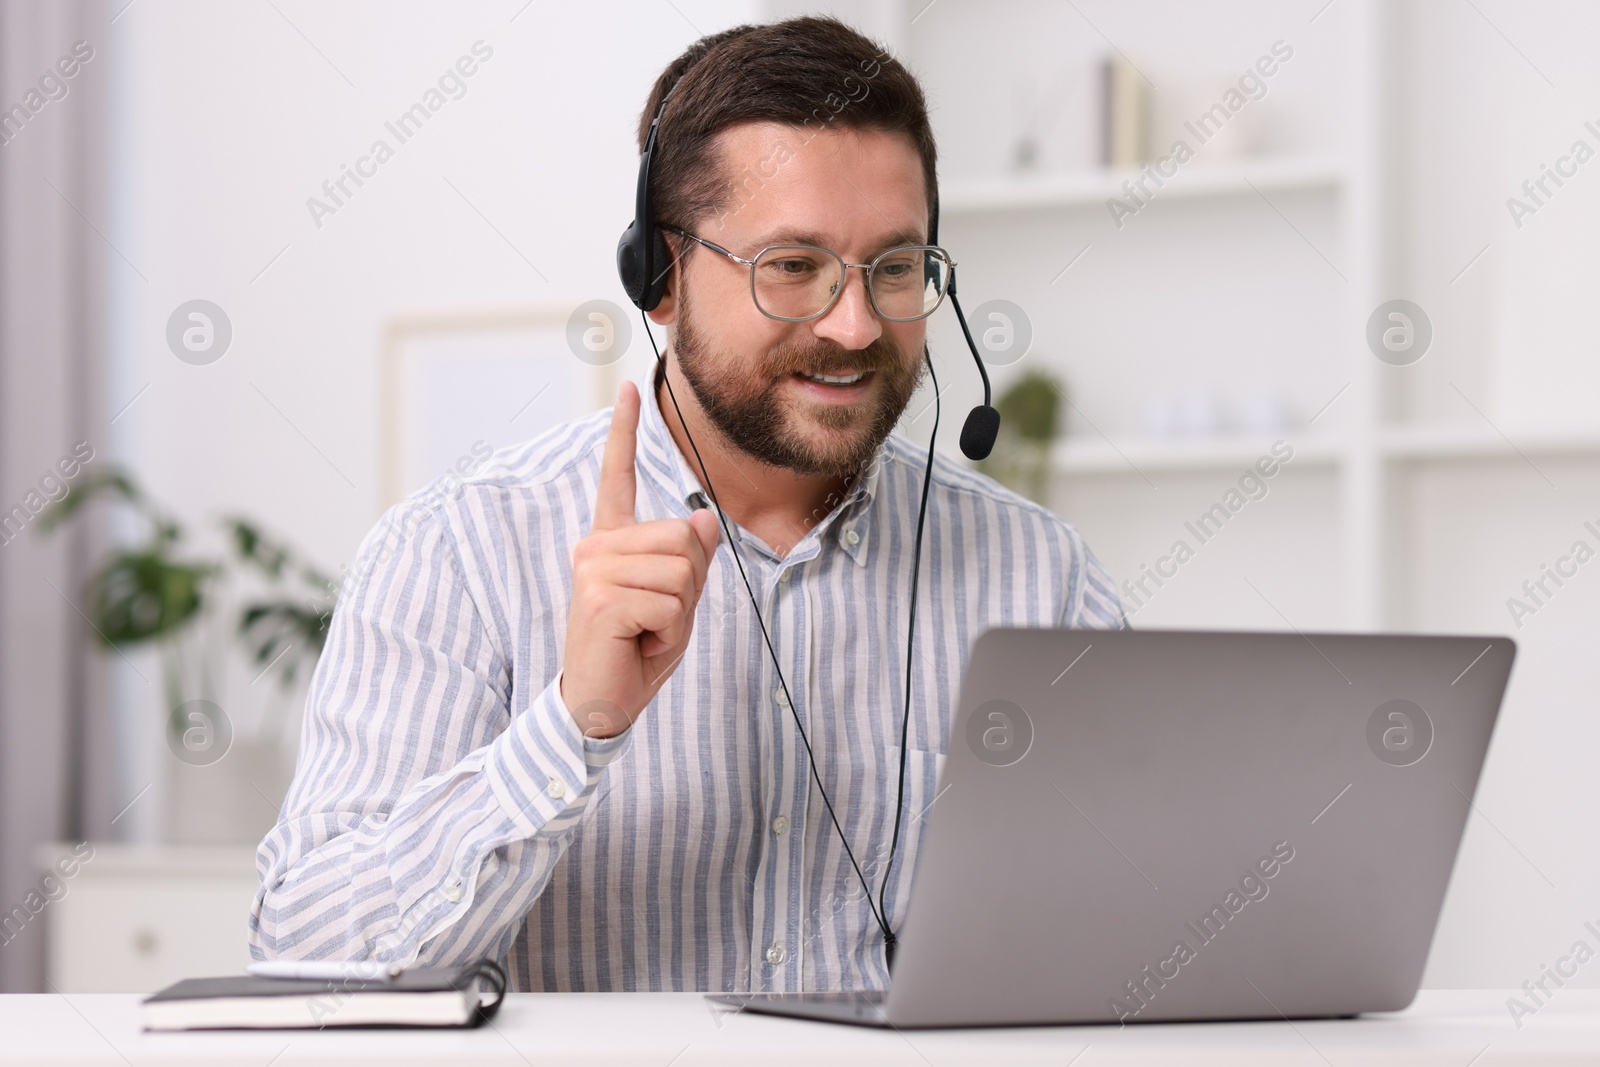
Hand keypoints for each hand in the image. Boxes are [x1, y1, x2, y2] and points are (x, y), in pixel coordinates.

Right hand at [560, 381, 720, 737]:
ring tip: (645, 634)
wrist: (600, 704)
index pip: (618, 476)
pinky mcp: (602, 598)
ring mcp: (595, 569)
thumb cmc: (636, 652)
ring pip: (682, 570)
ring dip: (679, 614)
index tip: (631, 386)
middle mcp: (596, 546)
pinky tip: (639, 646)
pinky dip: (669, 634)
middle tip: (654, 621)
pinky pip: (671, 603)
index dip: (625, 431)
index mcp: (610, 541)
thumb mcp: (677, 602)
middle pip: (683, 538)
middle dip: (688, 587)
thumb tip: (702, 519)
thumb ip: (689, 560)